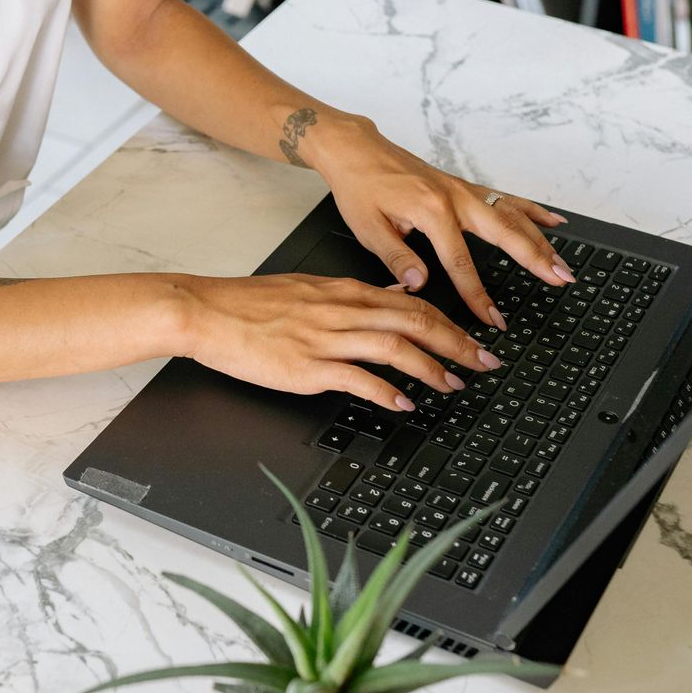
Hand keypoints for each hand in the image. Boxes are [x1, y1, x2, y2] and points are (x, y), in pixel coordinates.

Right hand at [173, 273, 503, 410]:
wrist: (207, 311)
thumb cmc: (249, 305)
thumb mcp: (309, 289)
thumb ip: (353, 296)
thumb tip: (391, 298)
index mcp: (343, 291)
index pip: (411, 302)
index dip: (450, 322)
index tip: (473, 339)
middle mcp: (341, 310)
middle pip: (414, 321)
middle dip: (456, 342)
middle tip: (484, 362)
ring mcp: (324, 337)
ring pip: (394, 346)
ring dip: (431, 367)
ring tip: (453, 384)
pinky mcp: (306, 365)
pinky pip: (357, 377)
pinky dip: (386, 391)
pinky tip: (403, 403)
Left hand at [293, 112, 573, 327]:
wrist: (356, 149)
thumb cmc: (359, 186)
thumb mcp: (368, 227)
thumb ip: (396, 257)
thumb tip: (420, 285)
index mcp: (431, 210)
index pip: (460, 263)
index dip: (478, 294)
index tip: (493, 318)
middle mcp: (454, 197)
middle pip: (506, 232)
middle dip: (536, 258)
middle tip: (561, 279)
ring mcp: (462, 189)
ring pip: (513, 214)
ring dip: (542, 238)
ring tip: (563, 261)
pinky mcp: (462, 186)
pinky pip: (506, 198)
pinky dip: (532, 209)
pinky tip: (554, 220)